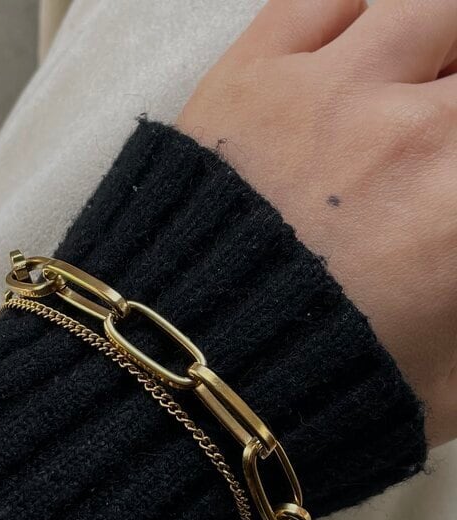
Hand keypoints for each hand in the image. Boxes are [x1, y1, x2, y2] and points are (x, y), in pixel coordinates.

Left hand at [177, 0, 456, 445]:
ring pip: (429, 7)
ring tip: (420, 82)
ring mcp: (331, 92)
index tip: (453, 182)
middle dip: (456, 103)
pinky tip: (369, 39)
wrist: (184, 368)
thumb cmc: (309, 387)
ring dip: (438, 40)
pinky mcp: (254, 74)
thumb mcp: (448, 385)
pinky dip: (365, 6)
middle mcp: (416, 136)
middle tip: (431, 142)